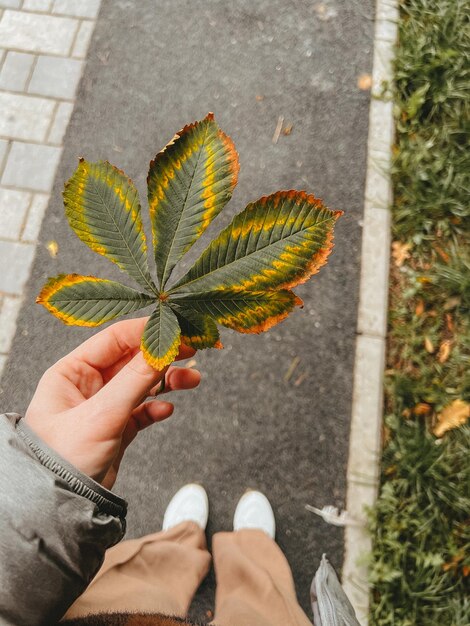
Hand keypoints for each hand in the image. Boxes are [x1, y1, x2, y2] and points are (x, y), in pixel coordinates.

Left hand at [25, 318, 199, 488]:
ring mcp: (102, 406)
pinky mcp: (115, 427)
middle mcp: (86, 385)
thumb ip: (135, 380)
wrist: (60, 508)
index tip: (176, 329)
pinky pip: (142, 409)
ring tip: (192, 380)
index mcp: (72, 372)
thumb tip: (163, 349)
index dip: (146, 332)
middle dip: (162, 355)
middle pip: (132, 359)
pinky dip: (157, 406)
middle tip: (192, 350)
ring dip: (167, 380)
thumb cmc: (63, 460)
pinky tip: (166, 410)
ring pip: (141, 383)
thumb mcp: (102, 415)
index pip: (113, 339)